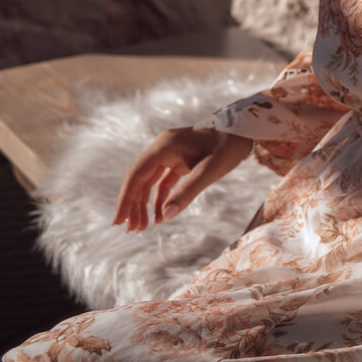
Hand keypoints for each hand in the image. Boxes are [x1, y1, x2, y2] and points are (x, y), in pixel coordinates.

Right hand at [112, 126, 252, 231]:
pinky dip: (158, 199)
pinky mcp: (178, 160)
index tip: (118, 220)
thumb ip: (188, 191)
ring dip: (143, 204)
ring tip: (141, 228)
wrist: (242, 131)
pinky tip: (159, 217)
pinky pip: (161, 181)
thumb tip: (166, 216)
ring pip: (148, 181)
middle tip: (130, 230)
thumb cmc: (227, 147)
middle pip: (138, 178)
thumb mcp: (210, 170)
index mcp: (164, 145)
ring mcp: (169, 153)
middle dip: (132, 204)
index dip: (125, 198)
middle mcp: (162, 147)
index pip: (136, 174)